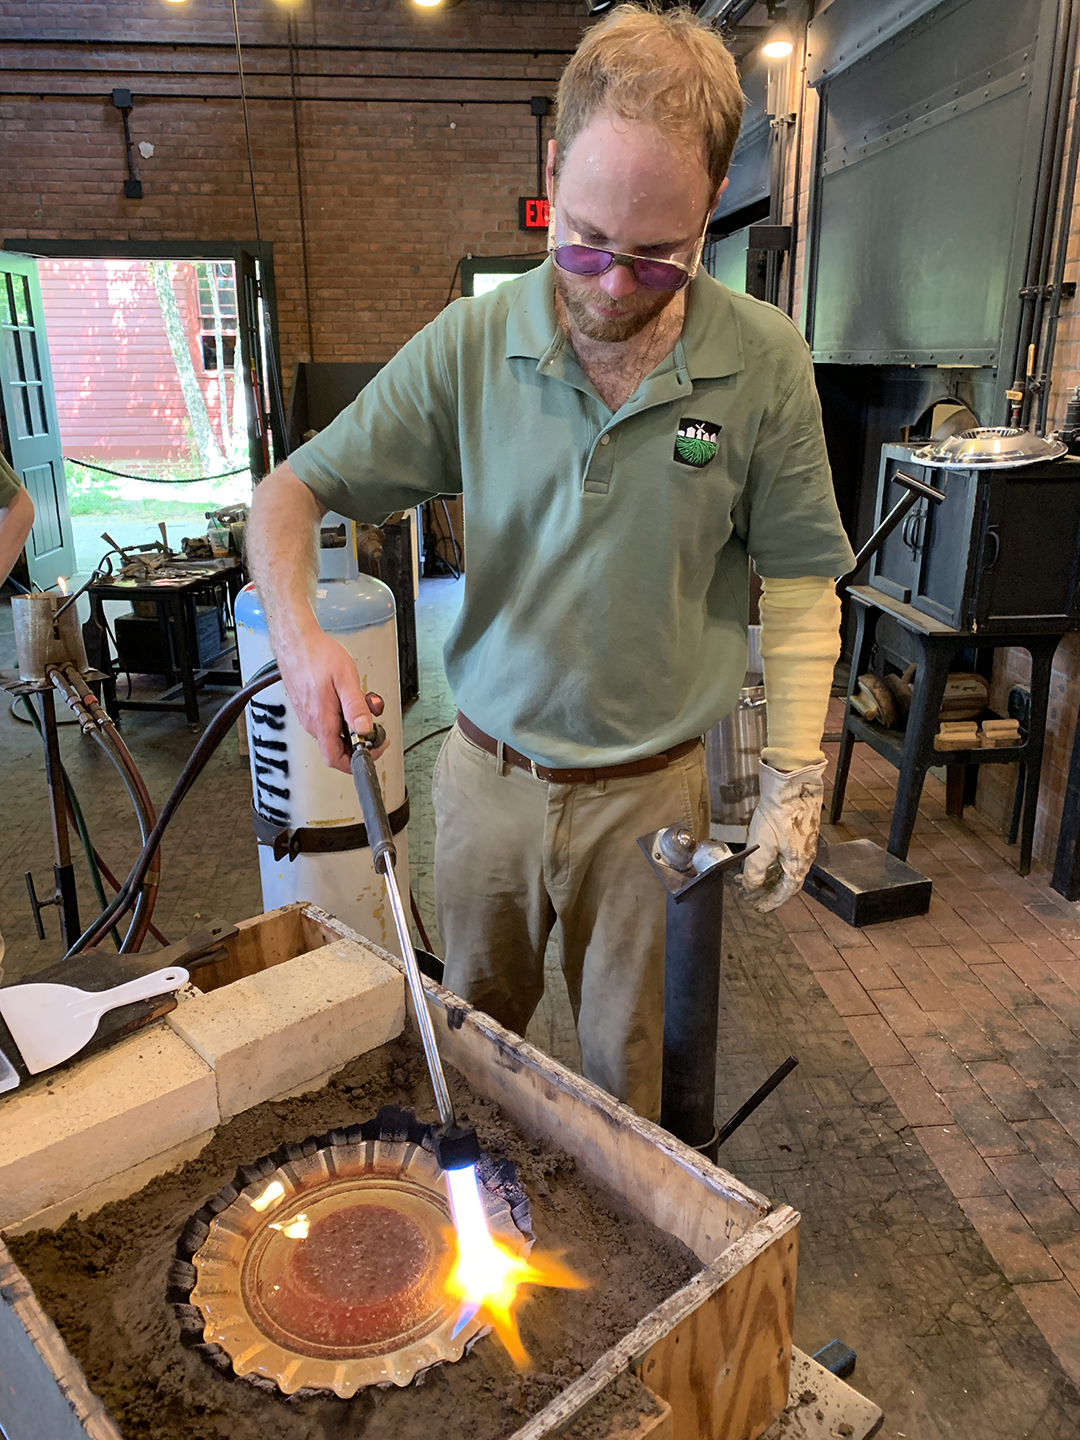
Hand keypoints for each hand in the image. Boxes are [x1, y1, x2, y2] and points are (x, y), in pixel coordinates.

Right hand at [275, 626, 386, 772]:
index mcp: (321, 721)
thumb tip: (365, 730)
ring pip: (334, 733)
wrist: (296, 641)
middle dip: (359, 738)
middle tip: (374, 723)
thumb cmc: (318, 656)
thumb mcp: (346, 680)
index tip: (373, 749)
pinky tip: (347, 698)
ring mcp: (308, 716)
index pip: (336, 759)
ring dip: (352, 724)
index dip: (357, 762)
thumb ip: (356, 708)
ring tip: (361, 702)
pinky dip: (342, 715)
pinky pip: (328, 722)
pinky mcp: (308, 708)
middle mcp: (312, 723)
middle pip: (338, 748)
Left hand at [738, 760, 825, 912]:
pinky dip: (771, 861)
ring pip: (784, 867)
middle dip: (767, 890)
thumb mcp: (761, 848)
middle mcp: (804, 856)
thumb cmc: (779, 815)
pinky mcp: (797, 831)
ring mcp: (802, 843)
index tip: (758, 907)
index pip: (785, 892)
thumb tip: (750, 889)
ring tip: (748, 877)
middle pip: (785, 881)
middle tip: (751, 894)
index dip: (771, 902)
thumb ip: (755, 872)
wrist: (791, 786)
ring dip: (767, 875)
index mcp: (798, 864)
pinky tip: (759, 857)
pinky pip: (784, 854)